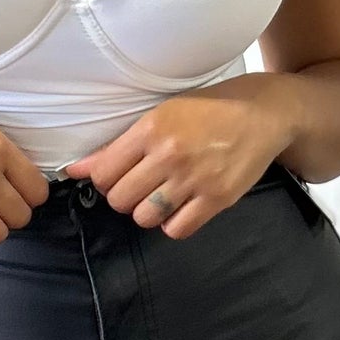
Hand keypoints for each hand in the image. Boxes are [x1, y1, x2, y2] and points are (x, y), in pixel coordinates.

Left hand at [62, 86, 289, 236]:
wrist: (263, 113)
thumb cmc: (209, 110)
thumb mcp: (162, 114)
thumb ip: (119, 145)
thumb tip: (76, 170)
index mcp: (151, 129)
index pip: (103, 173)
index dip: (105, 179)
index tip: (118, 175)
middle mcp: (169, 154)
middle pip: (120, 199)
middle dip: (124, 197)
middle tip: (140, 186)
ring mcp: (194, 179)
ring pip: (144, 217)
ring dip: (147, 212)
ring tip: (161, 197)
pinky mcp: (217, 198)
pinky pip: (177, 229)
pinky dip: (173, 223)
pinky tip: (180, 207)